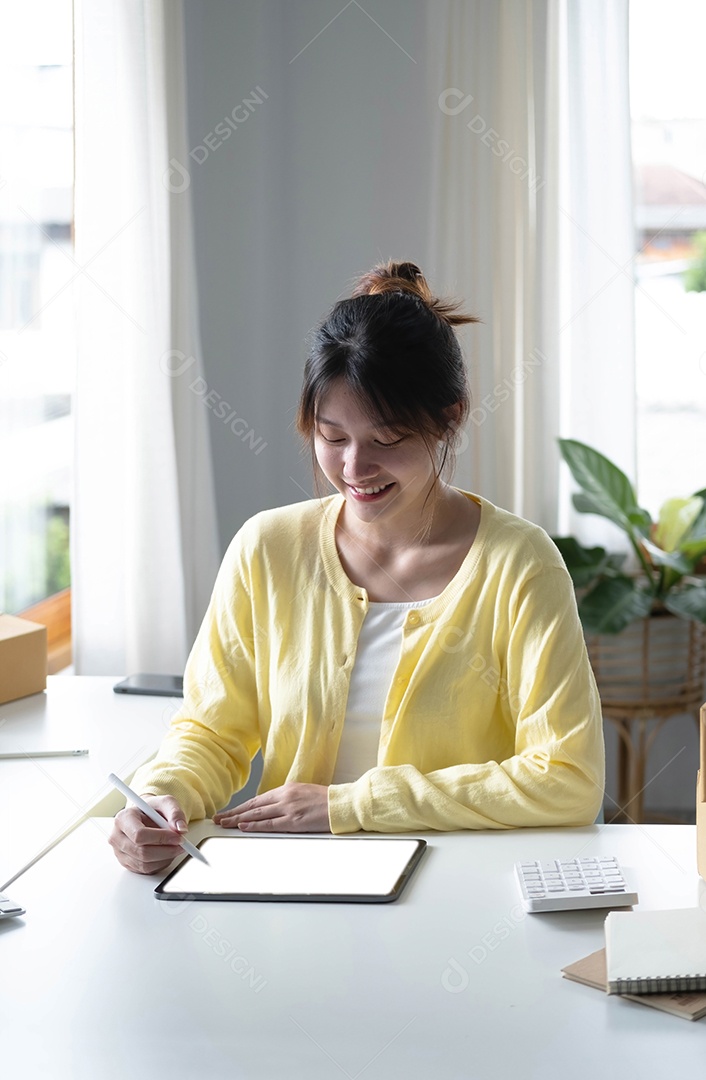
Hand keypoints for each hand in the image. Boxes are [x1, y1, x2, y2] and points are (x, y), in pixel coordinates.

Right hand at [109, 794, 187, 873]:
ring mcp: (120, 852)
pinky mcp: (127, 863)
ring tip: (174, 847)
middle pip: (142, 852)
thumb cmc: (152, 809)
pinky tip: (166, 853)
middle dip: (166, 850)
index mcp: (123, 819)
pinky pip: (146, 870)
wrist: (145, 816)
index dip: (161, 838)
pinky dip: (160, 863)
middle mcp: (117, 837)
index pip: (139, 835)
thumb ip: (175, 813)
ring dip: (165, 858)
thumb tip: (181, 828)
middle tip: (181, 844)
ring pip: (145, 864)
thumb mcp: (166, 803)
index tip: (177, 837)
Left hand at [213, 783, 330, 832]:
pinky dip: (254, 825)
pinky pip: (270, 824)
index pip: (258, 799)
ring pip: (257, 815)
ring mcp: (288, 808)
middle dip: (234, 813)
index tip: (230, 811)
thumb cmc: (326, 801)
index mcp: (287, 789)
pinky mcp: (294, 821)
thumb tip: (273, 808)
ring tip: (224, 823)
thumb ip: (287, 799)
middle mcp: (285, 796)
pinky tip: (243, 826)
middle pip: (253, 806)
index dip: (242, 807)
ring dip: (238, 819)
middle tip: (219, 818)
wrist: (342, 803)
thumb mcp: (303, 793)